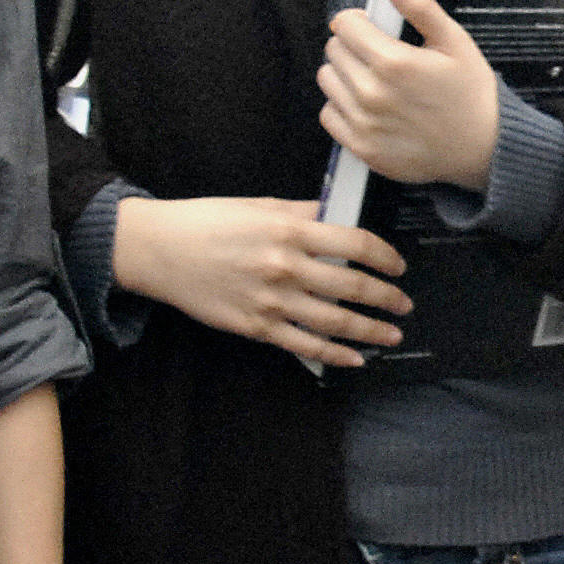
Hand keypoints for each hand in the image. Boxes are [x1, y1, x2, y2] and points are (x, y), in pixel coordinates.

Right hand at [112, 193, 410, 367]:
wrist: (160, 250)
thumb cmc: (206, 222)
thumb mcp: (259, 206)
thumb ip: (302, 212)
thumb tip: (337, 215)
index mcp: (290, 230)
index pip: (355, 244)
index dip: (385, 257)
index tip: (397, 266)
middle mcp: (286, 266)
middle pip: (353, 286)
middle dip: (386, 298)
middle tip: (403, 305)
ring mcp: (272, 301)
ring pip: (335, 321)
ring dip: (370, 330)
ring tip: (391, 335)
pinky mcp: (257, 326)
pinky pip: (305, 345)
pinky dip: (335, 355)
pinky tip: (355, 358)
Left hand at [318, 0, 500, 192]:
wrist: (483, 148)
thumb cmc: (470, 92)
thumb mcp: (455, 42)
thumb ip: (420, 7)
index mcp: (394, 62)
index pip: (344, 25)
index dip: (358, 20)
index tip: (371, 27)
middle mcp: (372, 93)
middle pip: (333, 50)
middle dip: (352, 45)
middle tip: (377, 54)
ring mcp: (364, 124)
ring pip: (327, 80)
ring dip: (344, 74)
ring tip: (372, 79)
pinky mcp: (361, 148)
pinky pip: (329, 114)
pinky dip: (342, 105)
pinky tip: (366, 105)